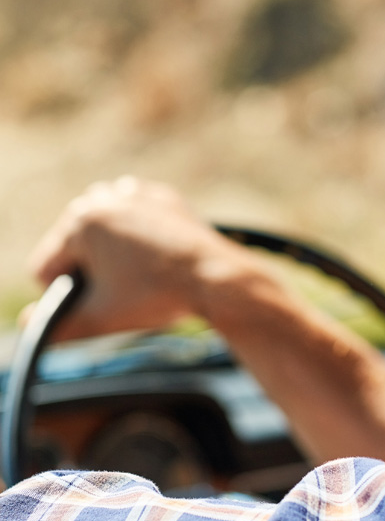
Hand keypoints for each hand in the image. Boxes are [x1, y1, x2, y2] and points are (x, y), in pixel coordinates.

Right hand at [27, 177, 252, 339]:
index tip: (98, 303)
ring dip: (112, 255)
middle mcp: (105, 197)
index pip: (47, 268)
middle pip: (75, 247)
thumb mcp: (100, 318)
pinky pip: (135, 222)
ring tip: (139, 277)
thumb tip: (33, 326)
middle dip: (91, 272)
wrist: (215, 280)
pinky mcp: (164, 199)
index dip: (66, 295)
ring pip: (105, 234)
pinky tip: (155, 258)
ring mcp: (137, 194)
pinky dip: (139, 240)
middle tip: (124, 291)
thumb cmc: (158, 296)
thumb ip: (56, 327)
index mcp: (80, 220)